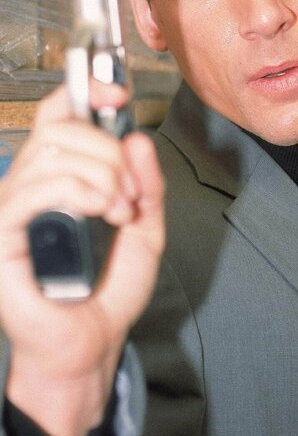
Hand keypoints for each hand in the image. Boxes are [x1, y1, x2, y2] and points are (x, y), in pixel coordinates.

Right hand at [0, 84, 164, 435]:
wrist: (89, 343)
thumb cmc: (107, 290)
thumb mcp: (143, 228)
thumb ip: (146, 184)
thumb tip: (137, 138)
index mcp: (56, 178)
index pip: (56, 116)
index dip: (84, 93)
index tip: (118, 93)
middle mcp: (27, 185)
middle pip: (59, 129)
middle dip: (107, 151)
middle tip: (130, 191)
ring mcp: (11, 208)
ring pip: (52, 155)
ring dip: (100, 174)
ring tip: (120, 209)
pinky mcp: (3, 232)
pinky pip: (35, 188)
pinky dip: (79, 190)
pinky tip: (102, 210)